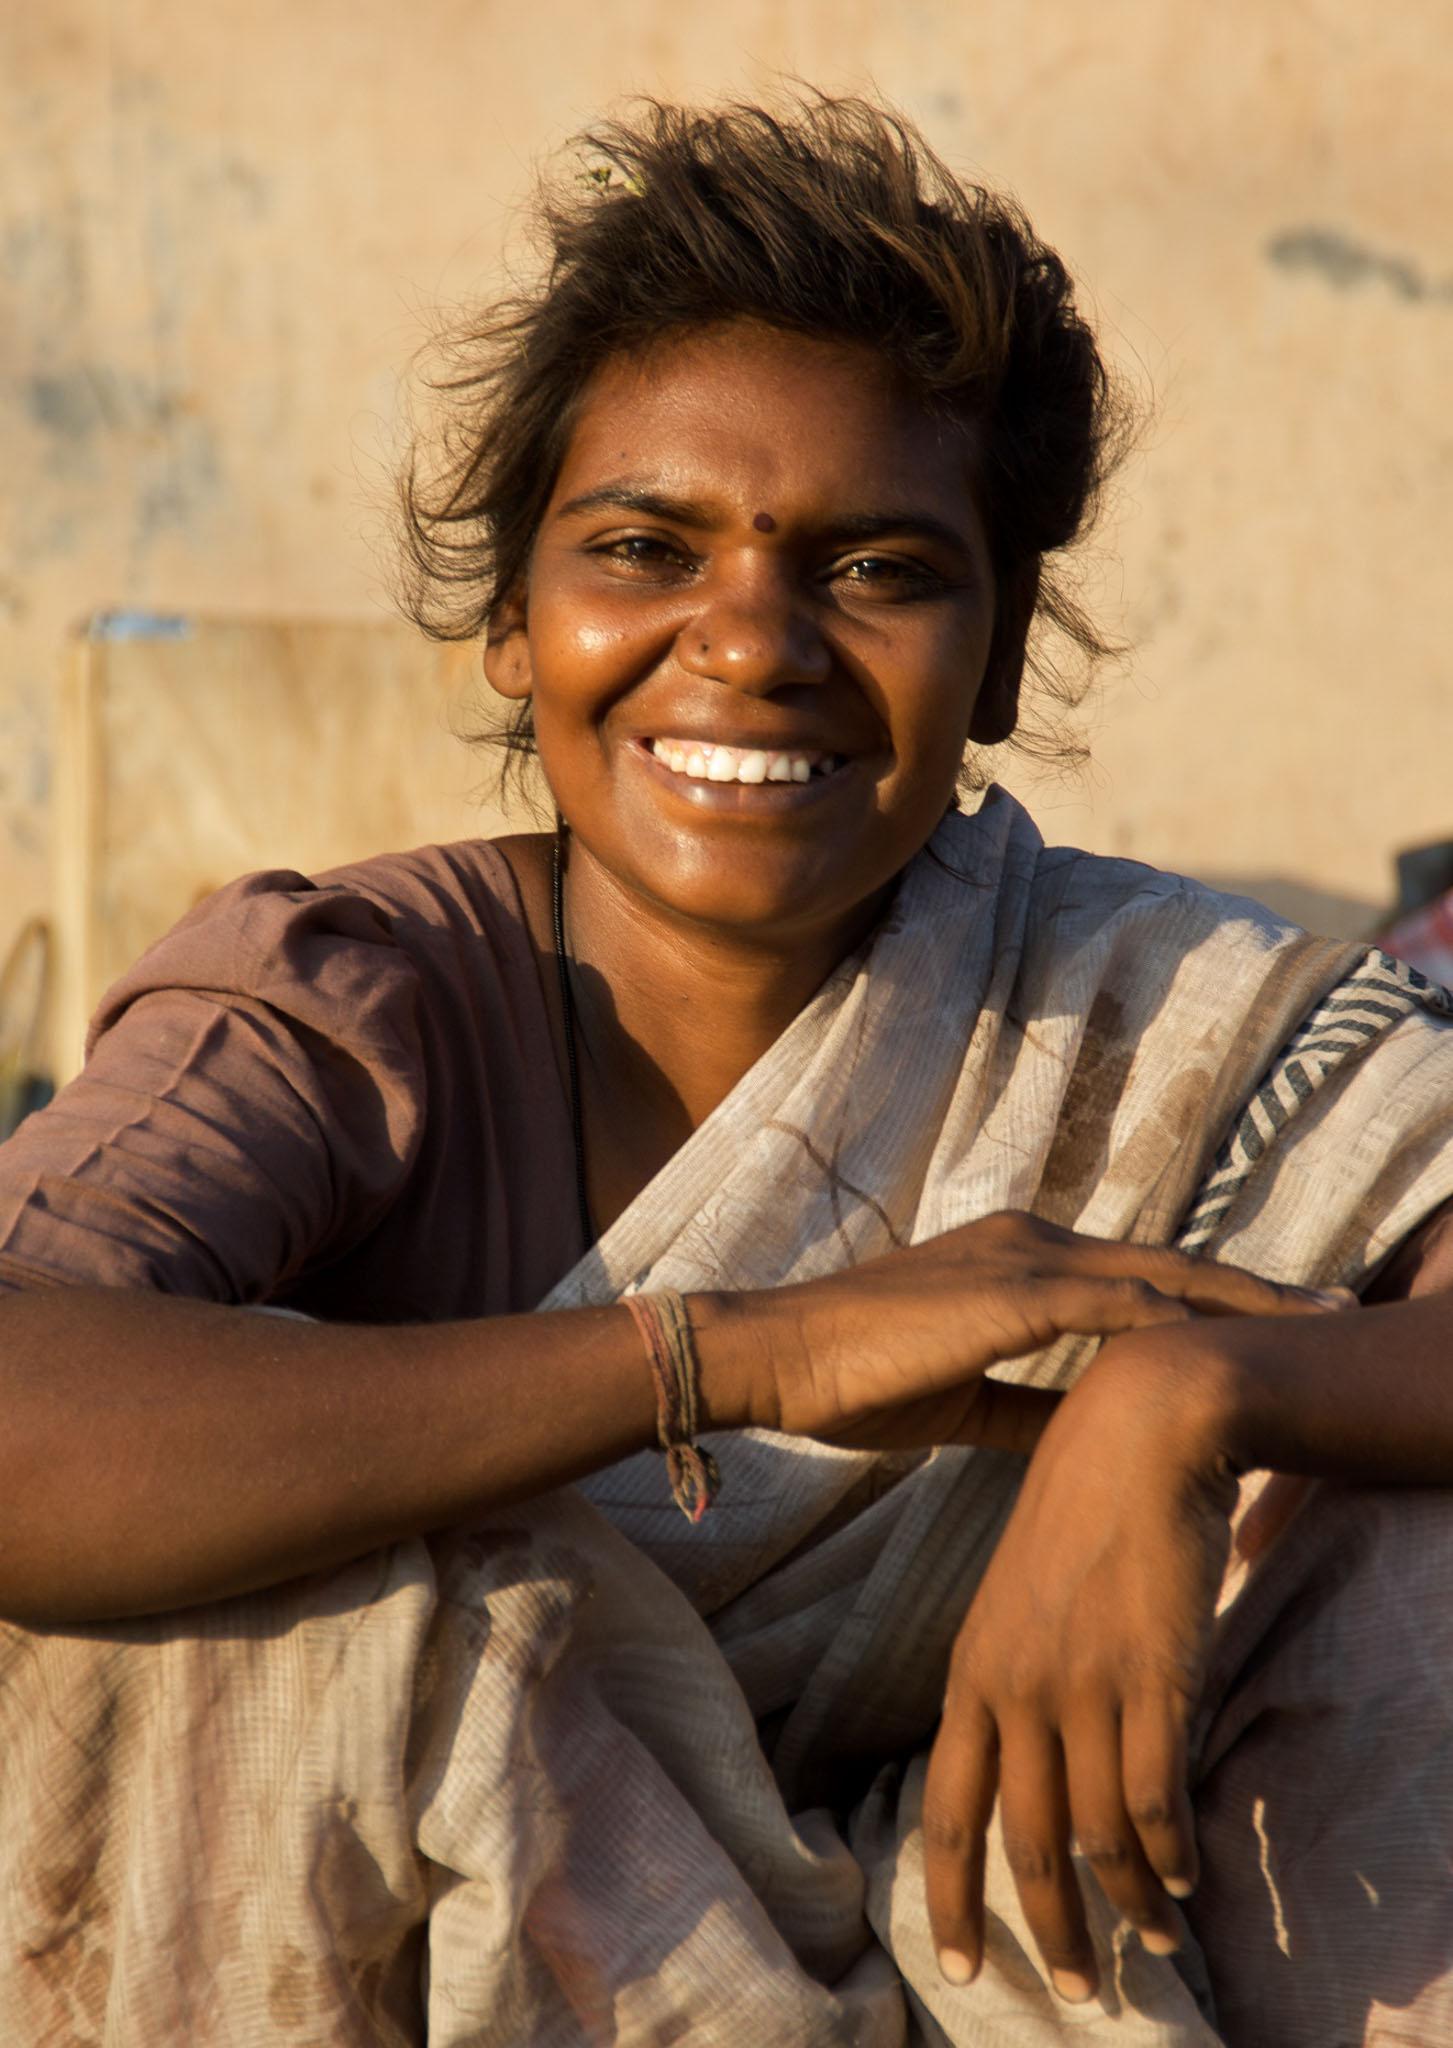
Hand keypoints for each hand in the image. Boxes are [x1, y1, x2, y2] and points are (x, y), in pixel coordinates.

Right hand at [739, 1209, 1344, 1451]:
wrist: (779, 1353)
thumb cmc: (852, 1375)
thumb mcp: (961, 1396)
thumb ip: (1029, 1404)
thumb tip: (1086, 1431)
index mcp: (1017, 1259)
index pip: (1137, 1277)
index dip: (1210, 1299)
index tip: (1273, 1322)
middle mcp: (1031, 1242)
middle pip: (1170, 1264)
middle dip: (1254, 1290)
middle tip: (1333, 1307)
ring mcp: (1022, 1259)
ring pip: (1160, 1275)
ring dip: (1241, 1300)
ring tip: (1312, 1320)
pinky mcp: (1010, 1291)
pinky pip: (1114, 1303)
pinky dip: (1174, 1320)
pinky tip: (1221, 1347)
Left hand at [920, 1323, 1241, 1999]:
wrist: (1133, 1432)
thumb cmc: (1076, 1508)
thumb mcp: (1016, 1596)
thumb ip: (1014, 1675)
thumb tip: (1024, 1754)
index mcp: (971, 1670)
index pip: (945, 1808)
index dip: (952, 1897)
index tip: (964, 1966)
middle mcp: (1016, 1688)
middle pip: (1024, 1844)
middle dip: (1051, 1931)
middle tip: (1082, 1991)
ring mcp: (1082, 1683)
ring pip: (1098, 1835)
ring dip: (1130, 1905)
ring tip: (1155, 1942)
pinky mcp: (1151, 1672)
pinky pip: (1156, 1794)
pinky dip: (1173, 1850)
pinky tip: (1188, 1875)